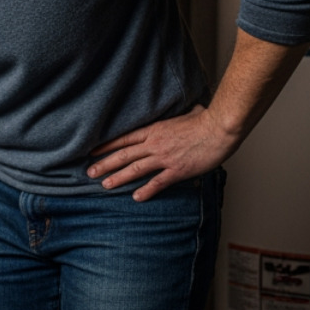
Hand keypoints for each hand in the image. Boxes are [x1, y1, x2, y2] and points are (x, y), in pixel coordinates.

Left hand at [87, 104, 239, 200]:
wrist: (219, 128)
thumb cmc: (205, 120)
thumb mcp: (182, 114)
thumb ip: (174, 118)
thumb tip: (181, 112)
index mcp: (154, 130)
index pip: (124, 139)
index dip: (106, 146)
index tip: (93, 152)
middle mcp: (155, 144)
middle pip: (124, 155)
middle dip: (105, 164)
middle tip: (89, 172)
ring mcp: (165, 158)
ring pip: (135, 169)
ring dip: (118, 177)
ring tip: (104, 185)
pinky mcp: (178, 170)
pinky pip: (158, 182)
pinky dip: (146, 190)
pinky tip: (136, 197)